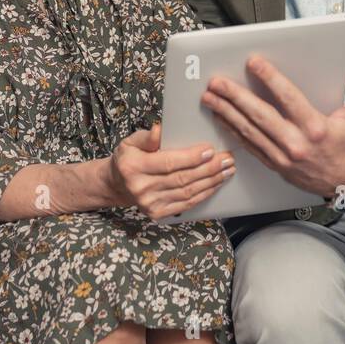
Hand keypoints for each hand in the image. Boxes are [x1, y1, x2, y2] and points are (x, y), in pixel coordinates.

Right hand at [106, 123, 234, 220]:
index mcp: (133, 167)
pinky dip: (204, 194)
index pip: (168, 163)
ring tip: (227, 170)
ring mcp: (149, 204)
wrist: (117, 185)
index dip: (191, 158)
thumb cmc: (128, 158)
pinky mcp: (158, 213)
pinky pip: (186, 204)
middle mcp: (141, 188)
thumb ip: (146, 137)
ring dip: (211, 181)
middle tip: (227, 159)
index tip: (210, 150)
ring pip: (187, 192)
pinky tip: (216, 184)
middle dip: (209, 169)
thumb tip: (159, 130)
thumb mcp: (131, 142)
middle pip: (182, 178)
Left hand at [201, 45, 344, 198]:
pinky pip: (249, 145)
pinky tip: (221, 117)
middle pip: (260, 115)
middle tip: (218, 82)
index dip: (270, 78)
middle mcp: (297, 144)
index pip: (288, 98)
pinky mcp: (274, 164)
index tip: (253, 63)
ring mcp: (282, 157)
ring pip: (249, 131)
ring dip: (227, 112)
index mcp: (317, 128)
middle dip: (236, 96)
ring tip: (210, 96)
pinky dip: (232, 130)